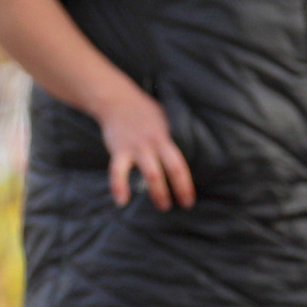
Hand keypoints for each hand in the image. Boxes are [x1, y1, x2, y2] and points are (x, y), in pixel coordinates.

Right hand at [95, 81, 195, 209]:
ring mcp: (135, 146)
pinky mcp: (118, 149)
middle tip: (184, 205)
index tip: (190, 199)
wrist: (115, 100)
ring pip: (150, 172)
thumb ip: (173, 137)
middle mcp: (153, 143)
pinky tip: (122, 201)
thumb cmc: (143, 112)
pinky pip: (117, 171)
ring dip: (158, 192)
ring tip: (163, 206)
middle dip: (178, 189)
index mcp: (166, 137)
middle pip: (170, 168)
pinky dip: (119, 186)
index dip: (186, 183)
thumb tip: (191, 151)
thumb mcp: (164, 120)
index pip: (181, 163)